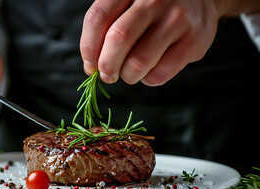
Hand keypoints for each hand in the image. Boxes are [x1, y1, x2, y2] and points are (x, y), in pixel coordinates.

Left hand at [80, 0, 219, 85]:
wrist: (201, 0)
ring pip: (139, 61)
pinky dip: (148, 79)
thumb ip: (107, 28)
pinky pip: (160, 74)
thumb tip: (91, 66)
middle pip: (118, 39)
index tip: (90, 65)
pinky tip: (150, 71)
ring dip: (127, 76)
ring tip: (129, 73)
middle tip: (107, 74)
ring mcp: (177, 19)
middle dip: (106, 66)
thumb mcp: (128, 6)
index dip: (88, 48)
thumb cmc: (153, 9)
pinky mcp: (194, 41)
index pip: (98, 18)